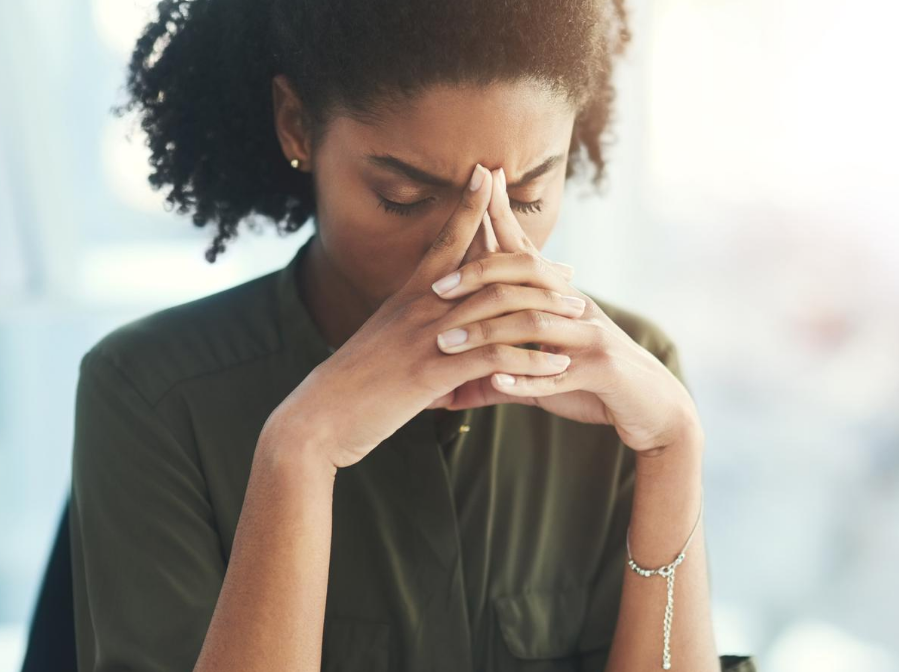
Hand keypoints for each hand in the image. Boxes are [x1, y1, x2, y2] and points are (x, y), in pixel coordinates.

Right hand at [265, 164, 587, 469]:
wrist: (320, 416)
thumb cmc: (353, 382)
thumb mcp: (383, 339)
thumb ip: (410, 322)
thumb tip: (432, 320)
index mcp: (410, 294)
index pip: (445, 238)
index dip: (467, 204)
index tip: (489, 174)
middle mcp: (422, 306)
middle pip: (489, 270)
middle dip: (535, 267)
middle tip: (569, 272)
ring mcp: (429, 337)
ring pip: (501, 311)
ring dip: (546, 312)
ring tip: (579, 315)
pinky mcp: (435, 372)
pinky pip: (497, 359)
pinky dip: (532, 361)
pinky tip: (559, 366)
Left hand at [429, 168, 699, 455]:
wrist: (654, 407)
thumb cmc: (594, 385)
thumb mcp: (544, 372)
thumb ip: (501, 373)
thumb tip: (452, 387)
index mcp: (562, 299)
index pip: (525, 252)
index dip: (502, 217)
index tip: (479, 181)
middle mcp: (577, 308)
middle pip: (526, 277)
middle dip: (479, 277)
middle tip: (437, 288)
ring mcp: (591, 338)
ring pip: (534, 326)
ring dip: (488, 335)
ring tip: (448, 345)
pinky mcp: (602, 372)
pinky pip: (558, 375)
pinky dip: (525, 380)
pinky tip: (496, 383)